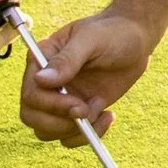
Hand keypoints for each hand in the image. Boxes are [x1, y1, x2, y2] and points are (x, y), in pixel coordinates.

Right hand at [20, 11, 154, 144]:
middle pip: (32, 117)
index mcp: (41, 61)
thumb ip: (67, 60)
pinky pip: (71, 135)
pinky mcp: (77, 110)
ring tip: (102, 112)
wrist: (136, 40)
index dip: (51, 105)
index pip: (31, 94)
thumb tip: (40, 80)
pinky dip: (89, 134)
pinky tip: (108, 116)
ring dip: (74, 132)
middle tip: (87, 113)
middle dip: (59, 123)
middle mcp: (45, 83)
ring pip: (48, 131)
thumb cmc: (112, 32)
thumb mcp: (91, 39)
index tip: (78, 105)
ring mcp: (60, 99)